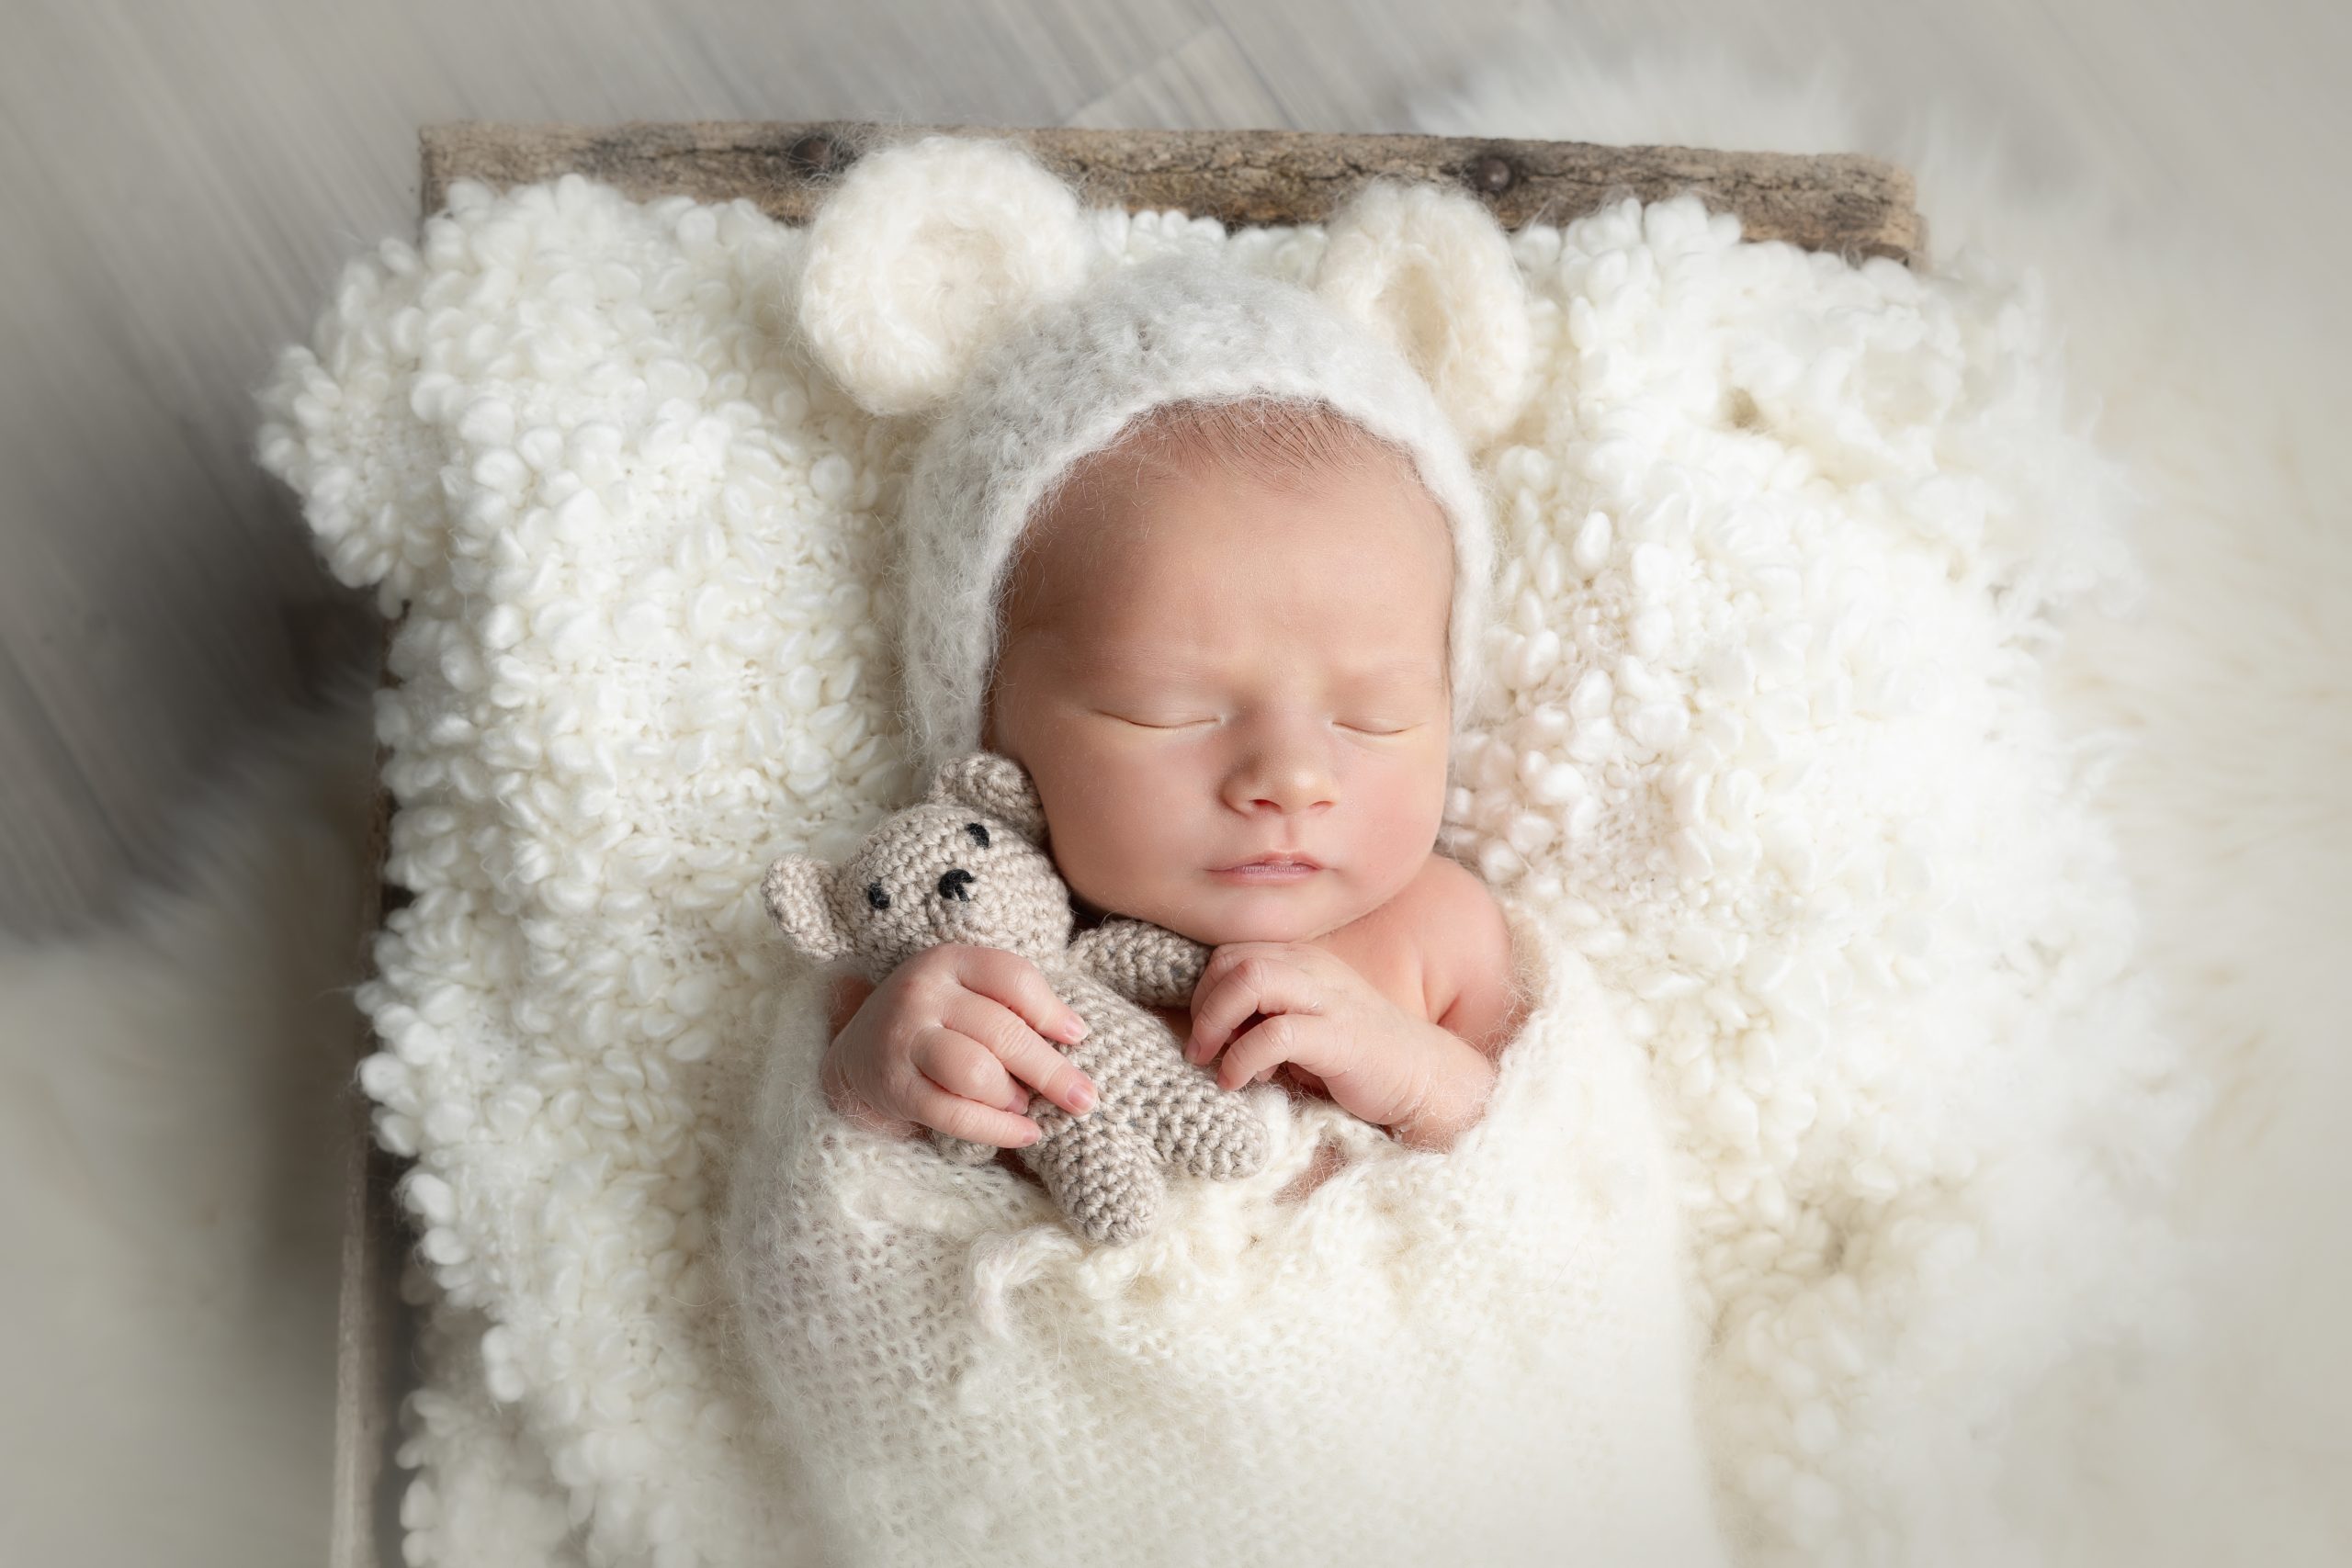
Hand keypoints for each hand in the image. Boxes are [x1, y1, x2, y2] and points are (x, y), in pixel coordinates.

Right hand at [822, 945, 1101, 1148]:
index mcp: (948, 961)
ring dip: (1014, 1097)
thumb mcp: (966, 995)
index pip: (1011, 977)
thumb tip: (1073, 1039)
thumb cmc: (935, 1024)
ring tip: (1029, 1108)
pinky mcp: (894, 1087)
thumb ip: (1011, 1006)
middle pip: (1002, 1031)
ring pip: (978, 1072)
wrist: (857, 1056)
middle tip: (1085, 1098)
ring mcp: (904, 1039)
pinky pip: (956, 1113)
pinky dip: (998, 1130)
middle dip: (1051, 1070)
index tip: (1078, 1037)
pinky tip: (1025, 1134)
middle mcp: (922, 994)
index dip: (1052, 1009)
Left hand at [1185, 942, 1456, 1133]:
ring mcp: (1327, 999)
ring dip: (1215, 1022)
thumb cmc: (1357, 1056)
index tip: (1208, 1034)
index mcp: (1302, 960)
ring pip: (1250, 979)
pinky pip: (1275, 1033)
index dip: (1205, 991)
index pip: (1231, 952)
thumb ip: (1261, 1016)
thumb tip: (1210, 1033)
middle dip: (1202, 1005)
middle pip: (1232, 959)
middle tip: (1200, 1050)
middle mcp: (1313, 969)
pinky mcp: (1339, 1037)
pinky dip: (1242, 1058)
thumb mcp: (1302, 1025)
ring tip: (1211, 1062)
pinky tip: (1238, 1082)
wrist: (1426, 1078)